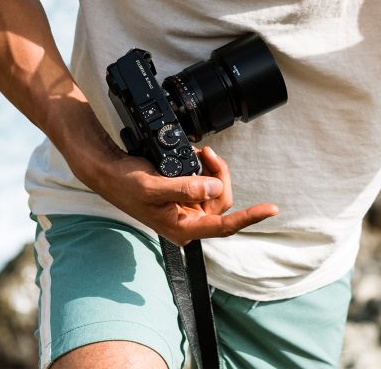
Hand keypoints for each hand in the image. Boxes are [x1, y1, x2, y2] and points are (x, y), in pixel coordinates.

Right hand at [63, 112, 277, 245]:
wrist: (109, 172)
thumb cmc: (126, 183)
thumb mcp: (154, 185)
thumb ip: (185, 188)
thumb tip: (213, 187)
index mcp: (182, 228)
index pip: (223, 226)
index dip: (249, 217)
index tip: (270, 209)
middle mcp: (187, 222)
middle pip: (222, 200)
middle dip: (220, 174)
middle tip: (207, 152)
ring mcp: (186, 210)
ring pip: (215, 190)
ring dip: (212, 169)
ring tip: (201, 152)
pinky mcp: (183, 196)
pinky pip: (205, 183)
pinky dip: (204, 168)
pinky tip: (196, 157)